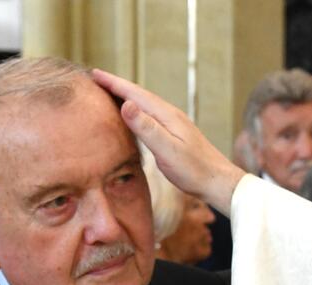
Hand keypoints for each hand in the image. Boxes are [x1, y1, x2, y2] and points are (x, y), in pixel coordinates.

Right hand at [92, 68, 244, 215]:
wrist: (217, 182)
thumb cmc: (193, 170)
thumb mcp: (167, 150)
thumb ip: (147, 128)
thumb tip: (126, 104)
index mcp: (166, 115)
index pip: (135, 94)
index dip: (114, 83)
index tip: (94, 74)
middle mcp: (170, 114)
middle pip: (139, 95)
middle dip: (117, 85)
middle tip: (96, 79)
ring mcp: (174, 123)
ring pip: (145, 104)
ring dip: (127, 96)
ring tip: (110, 93)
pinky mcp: (175, 133)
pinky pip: (150, 115)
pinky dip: (137, 110)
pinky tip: (134, 116)